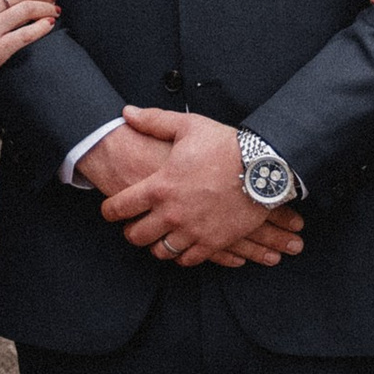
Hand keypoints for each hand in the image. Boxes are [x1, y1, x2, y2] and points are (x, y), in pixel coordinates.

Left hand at [94, 105, 303, 267]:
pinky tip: (181, 247)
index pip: (119, 208)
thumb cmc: (225, 145)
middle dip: (131, 232)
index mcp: (159, 187)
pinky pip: (188, 260)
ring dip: (156, 245)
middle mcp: (171, 214)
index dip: (109, 211)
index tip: (109, 211)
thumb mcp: (187, 126)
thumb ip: (154, 121)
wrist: (264, 166)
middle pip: (136, 236)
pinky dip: (182, 256)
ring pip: (161, 252)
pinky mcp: (213, 242)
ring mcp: (192, 231)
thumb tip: (128, 112)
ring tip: (158, 238)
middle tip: (134, 226)